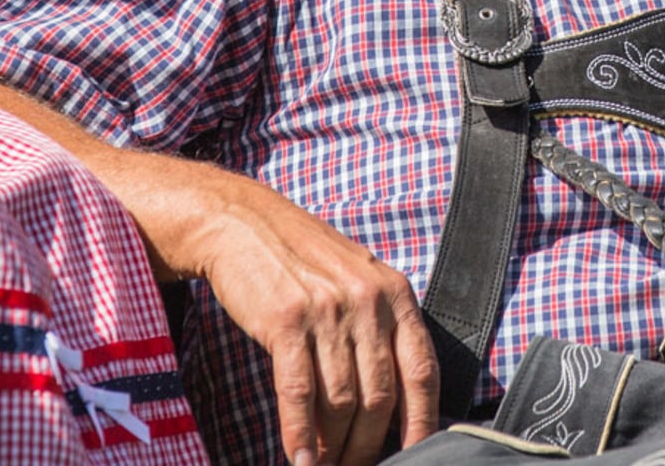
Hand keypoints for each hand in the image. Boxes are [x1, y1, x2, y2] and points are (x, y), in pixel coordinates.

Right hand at [169, 170, 437, 464]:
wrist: (243, 223)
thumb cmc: (301, 258)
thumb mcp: (357, 281)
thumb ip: (379, 329)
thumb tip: (390, 401)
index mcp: (395, 294)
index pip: (422, 371)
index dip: (421, 422)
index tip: (416, 455)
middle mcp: (368, 302)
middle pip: (379, 397)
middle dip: (368, 445)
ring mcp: (328, 311)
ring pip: (340, 402)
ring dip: (333, 447)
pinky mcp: (286, 321)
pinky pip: (299, 392)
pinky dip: (300, 434)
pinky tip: (300, 460)